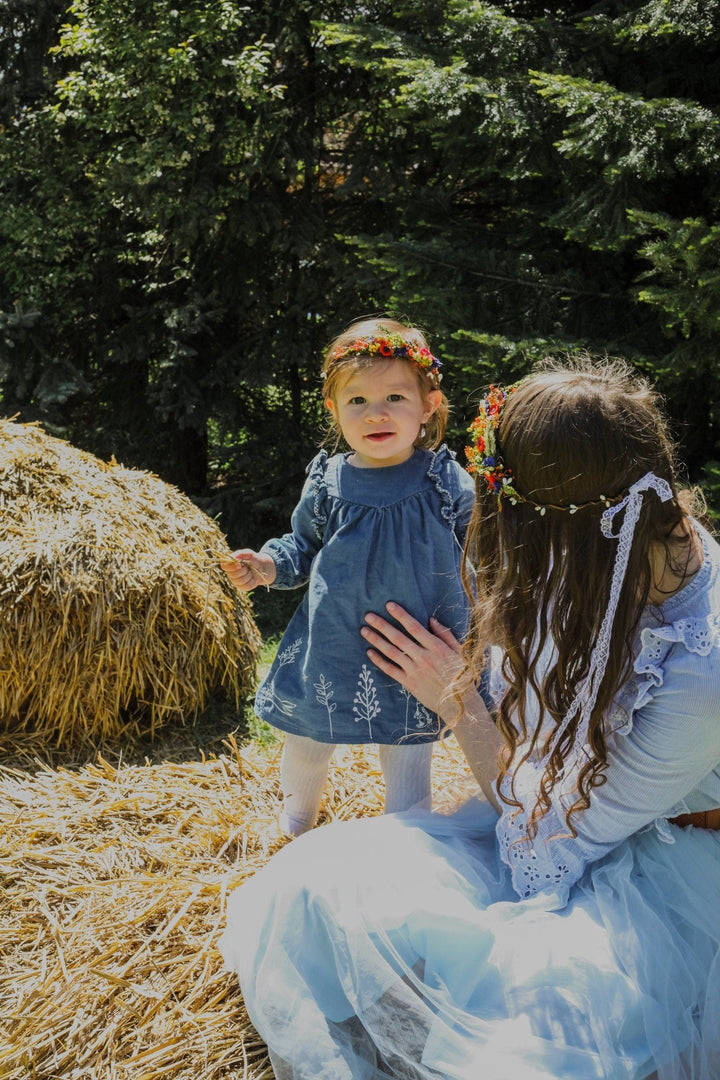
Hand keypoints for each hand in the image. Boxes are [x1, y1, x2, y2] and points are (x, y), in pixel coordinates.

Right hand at [220, 549, 276, 591]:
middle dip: (243, 570)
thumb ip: (241, 553)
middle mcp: (231, 573)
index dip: (231, 566)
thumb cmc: (254, 559)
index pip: (224, 566)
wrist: (263, 567)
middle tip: (248, 567)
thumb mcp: (249, 553)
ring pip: (240, 581)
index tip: (239, 564)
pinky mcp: (242, 587)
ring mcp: (236, 581)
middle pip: (232, 575)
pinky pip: (246, 586)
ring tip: (251, 572)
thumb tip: (232, 557)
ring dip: (248, 575)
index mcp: (230, 564)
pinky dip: (252, 581)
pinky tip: (253, 577)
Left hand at [361, 602, 467, 726]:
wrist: (459, 703)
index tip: (389, 605)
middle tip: (368, 616)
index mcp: (436, 647)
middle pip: (398, 638)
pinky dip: (379, 661)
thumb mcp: (458, 652)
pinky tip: (369, 652)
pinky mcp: (409, 683)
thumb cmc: (460, 675)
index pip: (414, 627)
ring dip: (376, 640)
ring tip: (364, 630)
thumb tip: (430, 619)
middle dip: (382, 625)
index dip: (401, 615)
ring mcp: (415, 671)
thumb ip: (445, 635)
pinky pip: (390, 670)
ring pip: (391, 652)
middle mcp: (423, 657)